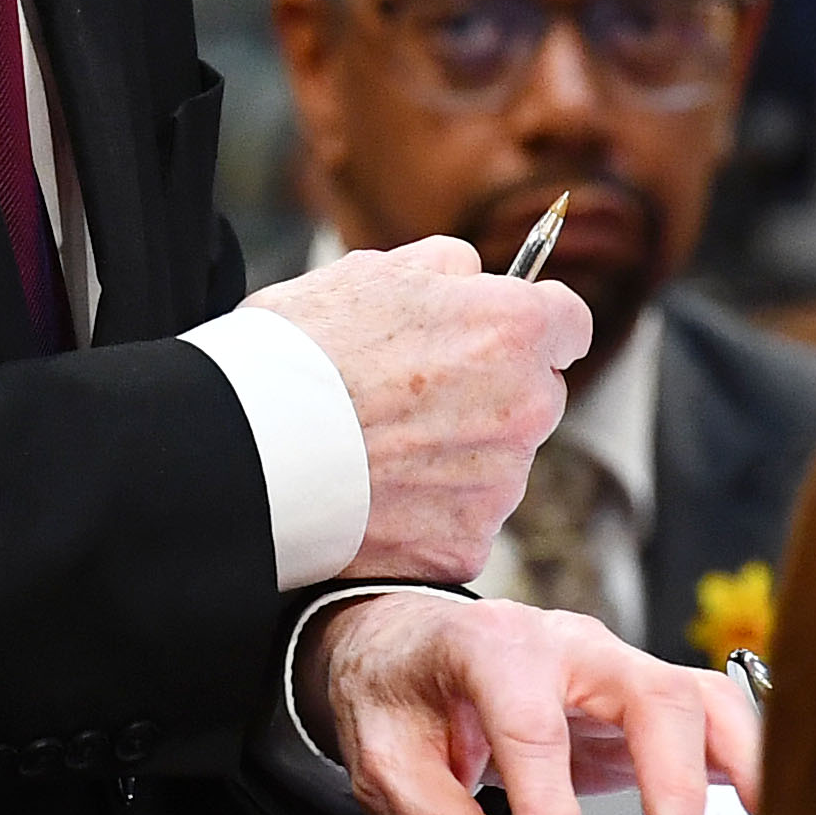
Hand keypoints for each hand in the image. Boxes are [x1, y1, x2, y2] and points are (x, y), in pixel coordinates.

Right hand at [244, 233, 588, 578]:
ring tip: (378, 449)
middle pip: (534, 397)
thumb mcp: (372, 270)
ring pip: (498, 464)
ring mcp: (500, 484)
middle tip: (413, 397)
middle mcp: (527, 407)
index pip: (569, 323)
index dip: (531, 326)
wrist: (246, 449)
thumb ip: (445, 267)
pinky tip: (373, 496)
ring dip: (458, 456)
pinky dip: (428, 515)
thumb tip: (473, 276)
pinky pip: (462, 523)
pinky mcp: (465, 546)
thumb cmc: (301, 350)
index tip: (503, 336)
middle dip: (491, 394)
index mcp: (513, 329)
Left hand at [304, 590, 761, 814]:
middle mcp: (569, 645)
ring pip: (697, 696)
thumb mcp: (382, 758)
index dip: (550, 802)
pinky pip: (709, 714)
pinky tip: (768, 805)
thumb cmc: (400, 691)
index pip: (531, 723)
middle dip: (672, 779)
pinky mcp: (641, 696)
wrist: (408, 643)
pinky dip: (747, 754)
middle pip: (647, 693)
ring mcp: (615, 666)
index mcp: (491, 648)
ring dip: (738, 758)